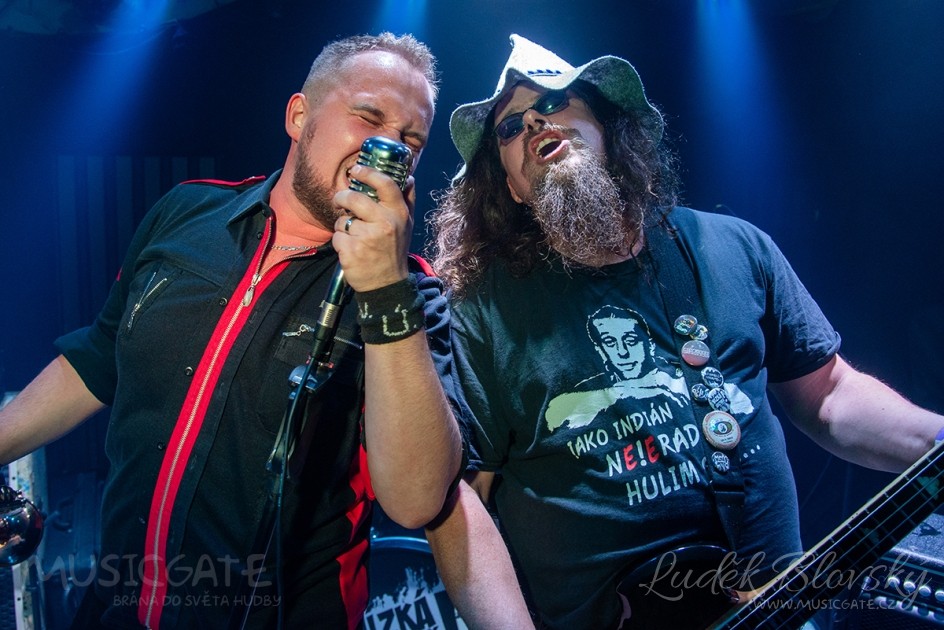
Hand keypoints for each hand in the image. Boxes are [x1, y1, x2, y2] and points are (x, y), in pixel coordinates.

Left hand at [332, 164, 413, 291]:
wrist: (388, 285)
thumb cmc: (394, 251)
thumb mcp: (407, 225)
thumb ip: (407, 200)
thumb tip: (408, 177)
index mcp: (398, 214)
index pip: (385, 184)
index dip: (368, 173)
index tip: (357, 170)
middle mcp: (384, 223)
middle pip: (354, 199)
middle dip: (342, 198)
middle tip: (340, 201)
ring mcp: (367, 238)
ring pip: (343, 220)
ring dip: (343, 226)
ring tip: (354, 236)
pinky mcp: (352, 251)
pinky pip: (337, 236)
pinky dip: (340, 242)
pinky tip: (350, 249)